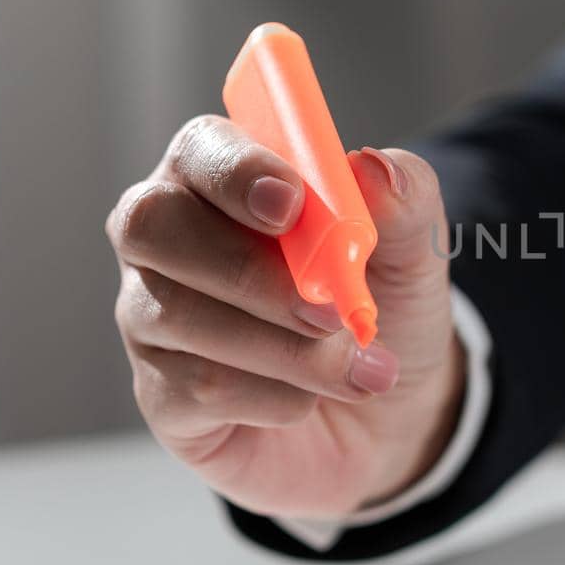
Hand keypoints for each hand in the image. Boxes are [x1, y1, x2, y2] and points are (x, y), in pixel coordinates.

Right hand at [106, 115, 462, 518]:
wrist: (389, 415)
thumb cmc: (384, 310)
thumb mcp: (416, 255)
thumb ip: (406, 201)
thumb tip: (374, 168)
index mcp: (226, 178)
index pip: (202, 148)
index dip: (239, 172)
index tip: (293, 205)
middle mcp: (167, 237)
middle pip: (151, 225)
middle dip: (247, 269)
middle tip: (330, 309)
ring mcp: (148, 315)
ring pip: (182, 318)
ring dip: (289, 350)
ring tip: (358, 366)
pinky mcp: (159, 393)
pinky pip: (199, 389)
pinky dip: (277, 399)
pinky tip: (310, 399)